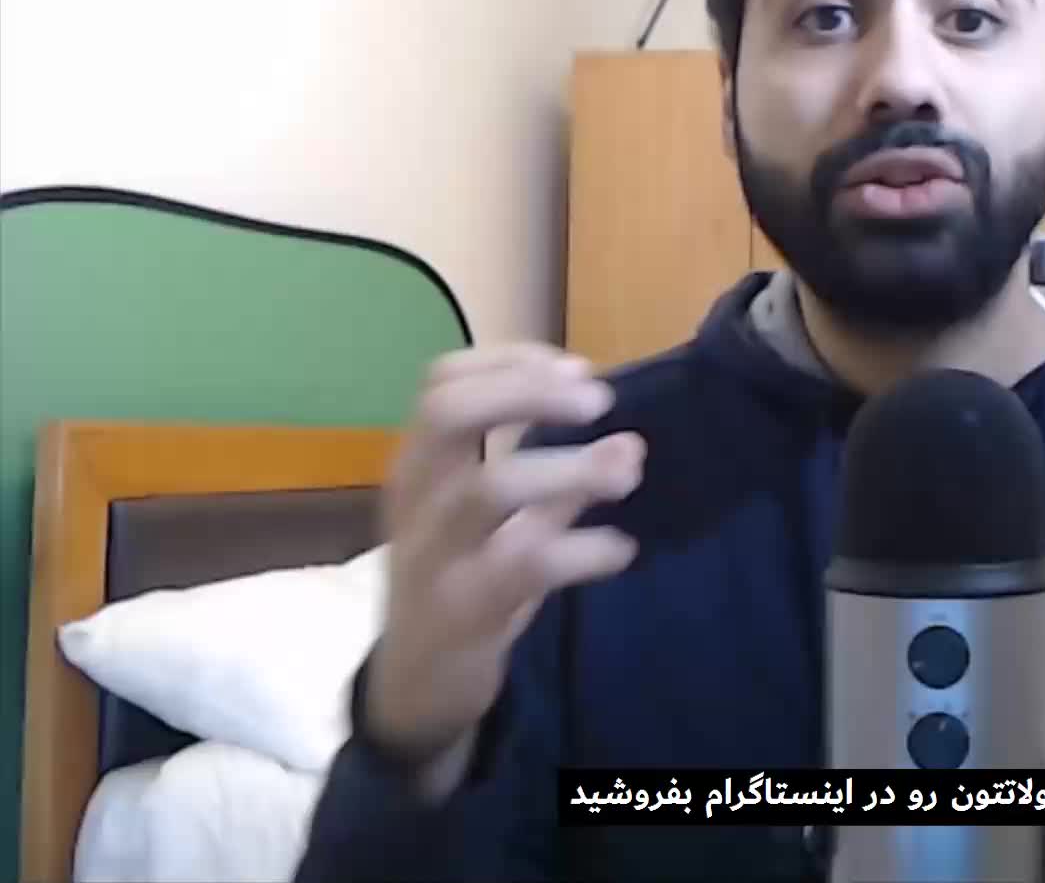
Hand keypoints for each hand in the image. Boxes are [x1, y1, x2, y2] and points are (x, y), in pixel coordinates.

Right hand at [363, 343, 643, 781]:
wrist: (417, 684)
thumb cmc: (462, 579)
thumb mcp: (497, 522)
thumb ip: (552, 479)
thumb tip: (629, 442)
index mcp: (418, 463)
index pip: (442, 381)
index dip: (512, 361)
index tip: (580, 368)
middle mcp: (414, 498)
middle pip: (448, 414)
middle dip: (528, 392)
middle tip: (600, 399)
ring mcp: (432, 553)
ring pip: (488, 488)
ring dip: (569, 470)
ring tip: (629, 468)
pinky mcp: (461, 608)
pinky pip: (526, 566)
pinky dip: (584, 551)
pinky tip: (622, 549)